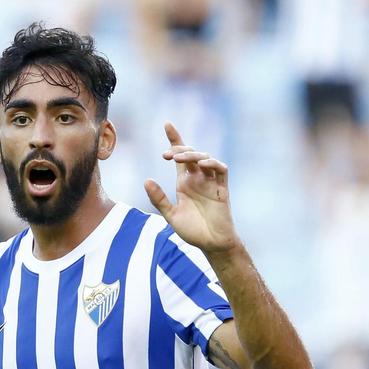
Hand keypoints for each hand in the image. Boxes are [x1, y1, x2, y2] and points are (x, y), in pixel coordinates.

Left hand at [144, 122, 239, 255]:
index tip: (167, 124)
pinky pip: (221, 170)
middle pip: (191, 154)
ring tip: (180, 158)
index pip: (179, 156)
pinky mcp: (222, 189)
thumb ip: (159, 199)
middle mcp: (198, 179)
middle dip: (180, 148)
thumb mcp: (171, 215)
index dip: (175, 138)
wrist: (211, 244)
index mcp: (184, 182)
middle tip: (167, 155)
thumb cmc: (192, 231)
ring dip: (193, 155)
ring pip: (205, 158)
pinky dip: (213, 164)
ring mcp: (211, 183)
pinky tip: (202, 164)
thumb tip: (146, 180)